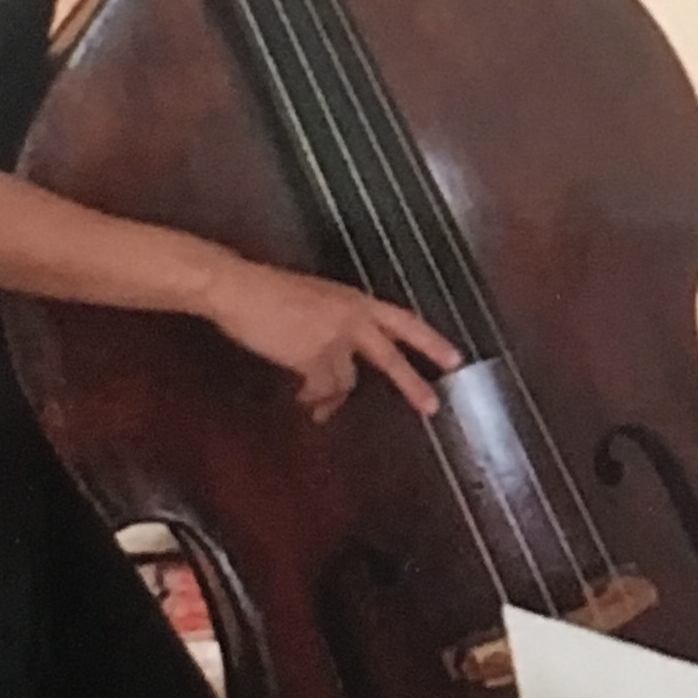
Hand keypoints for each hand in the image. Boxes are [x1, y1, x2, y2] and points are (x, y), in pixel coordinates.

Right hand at [203, 258, 458, 423]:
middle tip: (431, 407)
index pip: (404, 321)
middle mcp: (352, 318)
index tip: (455, 358)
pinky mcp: (312, 358)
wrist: (242, 289)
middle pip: (390, 356)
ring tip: (318, 408)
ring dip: (332, 398)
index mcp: (356, 299)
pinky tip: (304, 403)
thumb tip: (338, 355)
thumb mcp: (316, 300)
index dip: (430, 341)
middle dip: (411, 384)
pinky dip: (314, 399)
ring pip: (347, 381)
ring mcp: (333, 339)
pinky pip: (321, 390)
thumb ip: (335, 322)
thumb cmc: (268, 291)